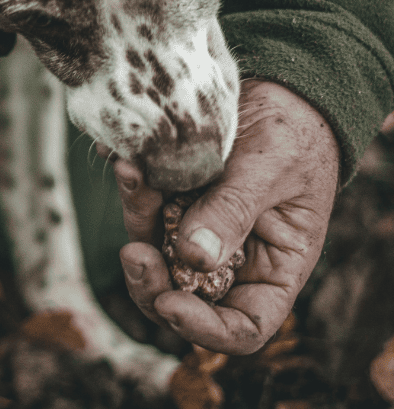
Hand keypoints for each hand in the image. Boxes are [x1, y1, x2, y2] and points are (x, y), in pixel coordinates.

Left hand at [111, 80, 339, 353]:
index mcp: (272, 269)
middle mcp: (230, 258)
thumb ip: (233, 212)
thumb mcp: (272, 169)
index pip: (242, 326)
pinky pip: (144, 205)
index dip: (206, 330)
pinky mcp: (171, 200)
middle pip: (182, 296)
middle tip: (132, 253)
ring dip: (136, 219)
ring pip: (153, 249)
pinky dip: (133, 186)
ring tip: (131, 174)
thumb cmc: (294, 133)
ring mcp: (195, 229)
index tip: (171, 304)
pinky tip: (124, 158)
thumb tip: (193, 258)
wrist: (277, 88)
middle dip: (150, 282)